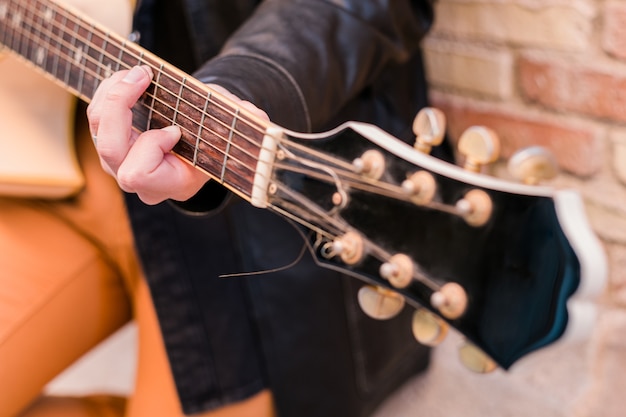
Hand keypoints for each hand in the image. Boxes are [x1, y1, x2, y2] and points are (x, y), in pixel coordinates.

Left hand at [86, 65, 267, 204]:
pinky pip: (96, 117)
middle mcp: (140, 180)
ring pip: (98, 129)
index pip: (138, 174)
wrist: (203, 143)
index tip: (175, 129)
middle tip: (145, 76)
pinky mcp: (111, 142)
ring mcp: (121, 162)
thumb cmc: (216, 137)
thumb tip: (257, 117)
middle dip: (121, 107)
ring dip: (115, 92)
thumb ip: (243, 124)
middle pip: (110, 150)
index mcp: (171, 184)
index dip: (151, 146)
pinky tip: (131, 77)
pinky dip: (110, 90)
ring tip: (141, 73)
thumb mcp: (230, 130)